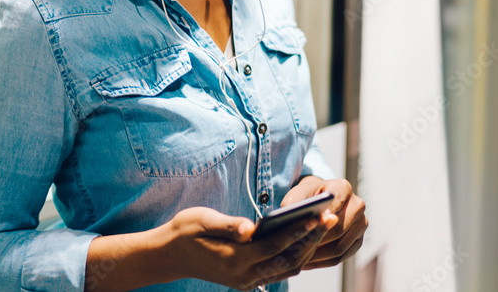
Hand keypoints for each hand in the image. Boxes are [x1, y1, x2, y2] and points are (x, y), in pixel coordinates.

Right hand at [158, 206, 329, 289]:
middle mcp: (243, 275)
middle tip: (330, 218)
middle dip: (311, 239)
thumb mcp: (202, 220)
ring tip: (322, 226)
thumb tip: (251, 228)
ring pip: (286, 268)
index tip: (317, 215)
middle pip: (287, 260)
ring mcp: (245, 281)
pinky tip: (304, 239)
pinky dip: (294, 256)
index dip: (298, 231)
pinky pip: (278, 271)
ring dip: (306, 248)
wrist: (167, 256)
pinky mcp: (246, 280)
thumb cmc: (184, 231)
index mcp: (233, 259)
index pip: (275, 246)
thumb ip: (228, 225)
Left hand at [280, 176, 367, 269]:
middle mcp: (357, 204)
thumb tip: (301, 222)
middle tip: (296, 252)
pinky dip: (323, 261)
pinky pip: (342, 257)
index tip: (306, 230)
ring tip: (298, 259)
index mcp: (342, 188)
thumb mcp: (297, 195)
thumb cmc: (306, 197)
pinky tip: (307, 261)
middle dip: (317, 242)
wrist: (318, 200)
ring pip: (340, 247)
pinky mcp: (358, 240)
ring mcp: (361, 223)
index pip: (335, 205)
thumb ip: (296, 205)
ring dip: (318, 256)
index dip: (321, 221)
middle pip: (338, 230)